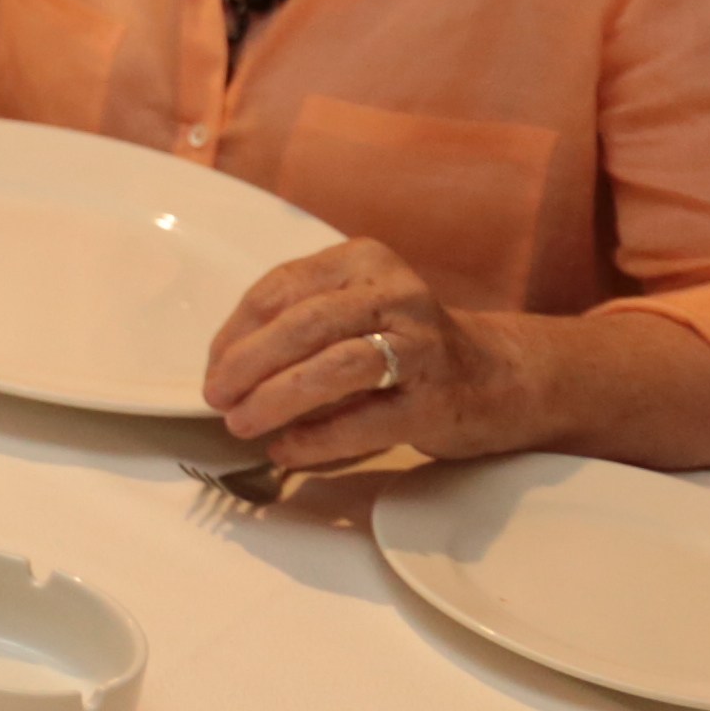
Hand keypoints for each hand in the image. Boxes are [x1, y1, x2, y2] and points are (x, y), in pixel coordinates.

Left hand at [204, 239, 526, 467]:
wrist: (495, 377)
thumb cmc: (404, 344)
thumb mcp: (352, 311)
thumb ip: (296, 324)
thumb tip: (224, 366)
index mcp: (363, 261)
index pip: (282, 287)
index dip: (237, 331)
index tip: (214, 366)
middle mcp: (395, 293)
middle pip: (304, 324)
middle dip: (247, 364)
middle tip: (216, 396)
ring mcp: (422, 346)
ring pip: (334, 367)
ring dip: (276, 398)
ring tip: (241, 423)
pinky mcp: (437, 400)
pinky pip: (366, 420)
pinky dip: (317, 438)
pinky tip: (287, 449)